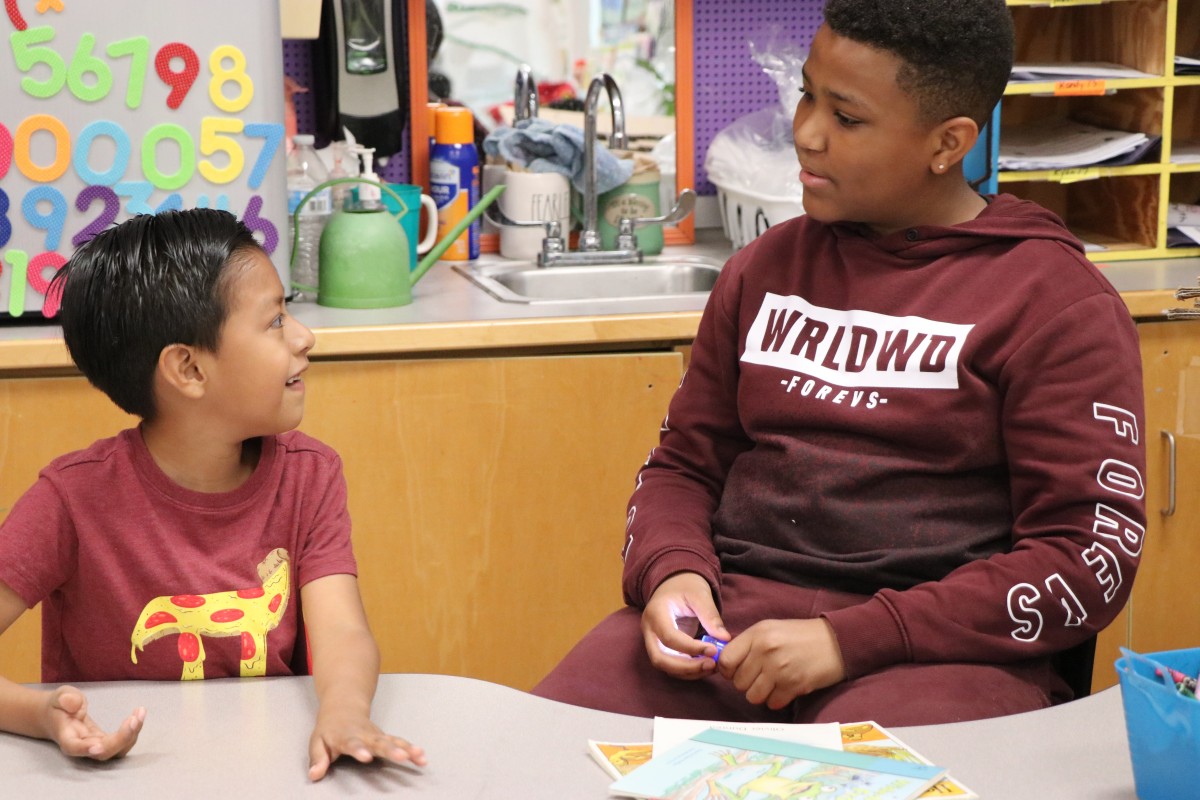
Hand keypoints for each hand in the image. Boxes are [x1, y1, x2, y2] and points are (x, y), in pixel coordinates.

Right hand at [43, 686, 145, 760]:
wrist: (57, 714)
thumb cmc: (58, 705)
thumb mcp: (59, 696)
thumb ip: (65, 698)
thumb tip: (74, 704)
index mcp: (66, 736)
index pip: (73, 747)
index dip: (84, 749)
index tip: (98, 747)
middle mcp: (82, 745)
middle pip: (102, 753)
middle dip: (121, 739)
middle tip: (134, 719)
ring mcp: (95, 745)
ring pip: (115, 750)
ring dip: (131, 735)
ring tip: (140, 713)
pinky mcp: (106, 740)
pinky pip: (121, 742)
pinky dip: (133, 730)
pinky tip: (139, 714)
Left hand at [308, 709, 426, 780]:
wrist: (343, 707)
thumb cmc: (329, 729)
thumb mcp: (317, 742)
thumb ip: (317, 758)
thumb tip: (315, 775)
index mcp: (346, 736)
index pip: (353, 743)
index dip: (359, 750)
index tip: (366, 757)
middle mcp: (365, 735)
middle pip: (379, 742)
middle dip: (391, 750)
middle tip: (401, 757)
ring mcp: (377, 735)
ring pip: (393, 741)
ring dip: (407, 749)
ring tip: (419, 757)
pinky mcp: (385, 737)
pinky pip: (400, 742)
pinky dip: (412, 749)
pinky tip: (422, 757)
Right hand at [640, 572, 731, 679]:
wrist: (674, 584)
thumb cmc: (686, 586)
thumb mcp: (699, 595)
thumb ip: (710, 616)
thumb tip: (724, 639)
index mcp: (656, 613)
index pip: (669, 637)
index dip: (691, 648)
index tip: (714, 650)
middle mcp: (649, 630)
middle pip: (660, 659)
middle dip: (686, 667)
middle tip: (711, 665)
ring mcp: (653, 641)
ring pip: (665, 666)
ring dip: (689, 671)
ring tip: (712, 666)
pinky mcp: (662, 648)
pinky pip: (672, 665)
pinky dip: (688, 670)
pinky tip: (706, 665)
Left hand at [717, 618, 845, 709]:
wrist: (837, 641)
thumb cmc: (801, 636)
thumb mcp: (771, 629)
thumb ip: (748, 644)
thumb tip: (724, 663)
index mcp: (758, 634)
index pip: (726, 660)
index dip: (728, 670)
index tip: (737, 670)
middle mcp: (766, 650)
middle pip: (738, 682)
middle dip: (747, 683)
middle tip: (761, 676)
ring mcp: (780, 669)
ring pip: (753, 696)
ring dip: (761, 694)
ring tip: (773, 683)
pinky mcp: (794, 685)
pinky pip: (772, 703)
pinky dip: (777, 699)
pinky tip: (786, 688)